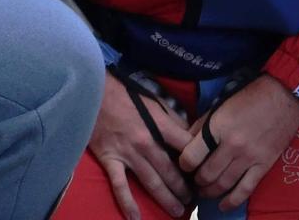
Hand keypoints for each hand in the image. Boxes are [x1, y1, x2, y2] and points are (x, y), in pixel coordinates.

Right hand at [88, 73, 192, 219]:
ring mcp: (127, 153)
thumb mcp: (154, 101)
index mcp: (159, 125)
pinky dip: (128, 203)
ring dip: (166, 199)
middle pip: (170, 171)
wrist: (93, 91)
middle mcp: (145, 143)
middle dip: (184, 188)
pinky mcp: (110, 159)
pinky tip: (136, 218)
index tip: (204, 172)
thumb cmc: (125, 94)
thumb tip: (190, 134)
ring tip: (178, 212)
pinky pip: (120, 186)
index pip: (186, 147)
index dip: (197, 161)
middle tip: (194, 201)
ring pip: (151, 182)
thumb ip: (172, 119)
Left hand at [177, 74, 298, 209]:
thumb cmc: (248, 97)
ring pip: (223, 184)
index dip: (183, 165)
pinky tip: (222, 206)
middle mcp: (232, 145)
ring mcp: (249, 157)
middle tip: (193, 181)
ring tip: (203, 192)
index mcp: (218, 127)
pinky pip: (245, 189)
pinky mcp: (264, 165)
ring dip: (209, 191)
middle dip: (196, 181)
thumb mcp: (219, 105)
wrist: (282, 96)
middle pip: (206, 174)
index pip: (191, 156)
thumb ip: (201, 125)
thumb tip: (184, 142)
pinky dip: (232, 201)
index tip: (184, 166)